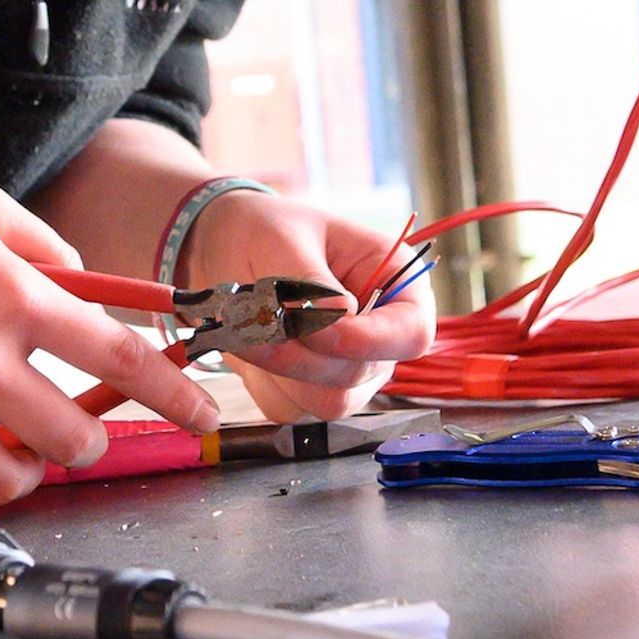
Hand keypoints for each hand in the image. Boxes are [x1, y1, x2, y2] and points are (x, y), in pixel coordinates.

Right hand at [0, 172, 221, 503]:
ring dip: (29, 467)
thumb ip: (46, 247)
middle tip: (74, 427)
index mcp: (13, 295)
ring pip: (17, 477)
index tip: (202, 412)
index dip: (176, 393)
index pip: (123, 359)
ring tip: (13, 440)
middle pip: (77, 438)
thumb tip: (92, 290)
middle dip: (88, 440)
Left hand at [183, 188, 435, 423]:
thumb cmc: (267, 230)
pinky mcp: (311, 390)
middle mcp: (381, 335)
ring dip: (278, 370)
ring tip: (242, 326)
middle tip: (252, 321)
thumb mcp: (283, 239)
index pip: (412, 334)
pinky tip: (248, 343)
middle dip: (303, 355)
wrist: (226, 245)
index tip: (314, 330)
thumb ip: (310, 282)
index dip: (369, 342)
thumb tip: (341, 319)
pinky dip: (262, 381)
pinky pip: (291, 408)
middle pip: (361, 374)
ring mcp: (350, 368)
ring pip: (327, 400)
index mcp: (397, 285)